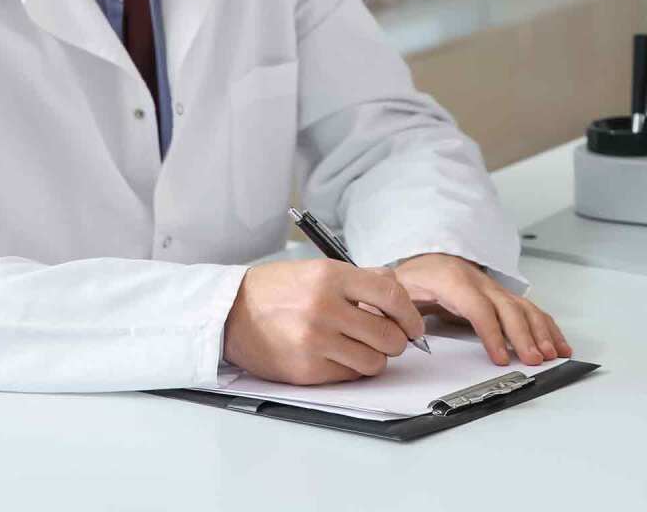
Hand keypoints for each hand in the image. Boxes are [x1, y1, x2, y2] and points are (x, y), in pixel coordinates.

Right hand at [223, 258, 425, 384]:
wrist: (232, 312)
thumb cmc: (278, 289)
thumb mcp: (319, 270)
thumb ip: (361, 278)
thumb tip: (399, 292)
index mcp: (332, 277)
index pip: (392, 296)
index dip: (411, 315)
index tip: (415, 325)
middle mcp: (325, 308)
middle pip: (389, 336)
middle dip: (398, 341)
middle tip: (391, 339)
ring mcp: (315, 341)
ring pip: (374, 362)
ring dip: (376, 358)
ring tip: (363, 348)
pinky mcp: (306, 370)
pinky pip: (350, 375)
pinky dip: (353, 369)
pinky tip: (340, 356)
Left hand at [393, 253, 572, 366]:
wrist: (430, 258)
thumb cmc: (418, 277)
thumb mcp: (400, 288)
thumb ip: (398, 307)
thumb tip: (399, 327)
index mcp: (454, 281)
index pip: (478, 308)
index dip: (492, 334)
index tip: (501, 357)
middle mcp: (481, 283)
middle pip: (508, 309)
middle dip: (524, 336)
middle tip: (534, 359)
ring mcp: (496, 290)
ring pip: (525, 309)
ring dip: (541, 332)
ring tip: (551, 354)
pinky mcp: (505, 298)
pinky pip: (531, 310)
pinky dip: (548, 327)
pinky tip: (558, 343)